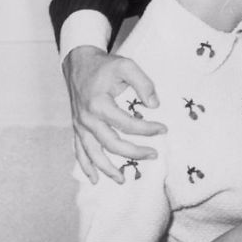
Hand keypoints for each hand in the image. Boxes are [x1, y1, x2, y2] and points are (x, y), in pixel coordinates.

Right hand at [64, 46, 166, 183]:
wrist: (78, 62)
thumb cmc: (104, 65)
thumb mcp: (126, 66)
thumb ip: (143, 83)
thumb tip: (154, 105)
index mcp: (99, 104)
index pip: (127, 124)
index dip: (148, 129)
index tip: (164, 129)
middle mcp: (87, 118)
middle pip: (112, 144)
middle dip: (134, 153)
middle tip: (154, 155)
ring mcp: (80, 125)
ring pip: (93, 153)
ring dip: (107, 169)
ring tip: (122, 180)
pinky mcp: (77, 128)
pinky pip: (79, 151)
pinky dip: (86, 166)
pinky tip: (94, 179)